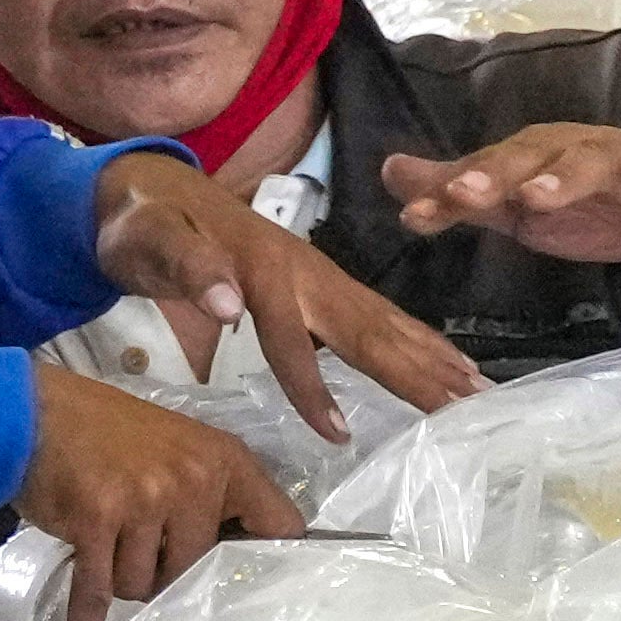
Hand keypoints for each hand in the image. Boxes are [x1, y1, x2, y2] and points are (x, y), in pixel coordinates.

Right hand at [17, 365, 302, 620]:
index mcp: (224, 460)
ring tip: (101, 539)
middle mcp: (192, 480)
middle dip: (162, 572)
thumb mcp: (178, 445)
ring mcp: (145, 500)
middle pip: (195, 570)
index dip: (270, 560)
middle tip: (134, 546)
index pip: (278, 522)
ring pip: (143, 584)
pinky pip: (98, 590)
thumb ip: (209, 492)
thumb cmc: (105, 431)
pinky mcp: (98, 520)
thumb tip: (229, 562)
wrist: (33, 411)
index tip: (264, 587)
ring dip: (119, 577)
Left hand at [85, 148, 483, 445]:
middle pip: (364, 328)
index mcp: (262, 267)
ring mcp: (318, 275)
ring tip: (477, 389)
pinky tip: (444, 364)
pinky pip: (376, 319)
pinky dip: (416, 344)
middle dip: (415, 369)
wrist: (146, 186)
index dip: (312, 387)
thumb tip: (228, 304)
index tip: (338, 434)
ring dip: (430, 357)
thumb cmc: (142, 223)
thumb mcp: (147, 240)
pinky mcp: (321, 283)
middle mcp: (303, 270)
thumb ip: (187, 268)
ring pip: (382, 322)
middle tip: (468, 405)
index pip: (291, 337)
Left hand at [381, 125, 620, 270]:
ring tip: (537, 195)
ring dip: (563, 176)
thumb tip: (390, 173)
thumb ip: (458, 194)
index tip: (413, 215)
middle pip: (531, 156)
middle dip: (496, 173)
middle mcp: (573, 151)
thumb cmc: (594, 201)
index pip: (485, 170)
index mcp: (534, 158)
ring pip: (591, 162)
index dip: (449, 190)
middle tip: (464, 194)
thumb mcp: (518, 208)